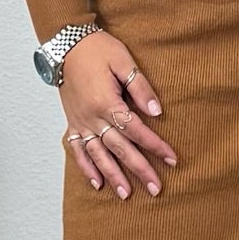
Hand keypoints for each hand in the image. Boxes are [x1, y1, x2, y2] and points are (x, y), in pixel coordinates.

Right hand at [58, 31, 176, 198]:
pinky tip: (97, 183)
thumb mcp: (123, 61)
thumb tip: (157, 112)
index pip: (136, 130)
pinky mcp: (72, 123)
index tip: (172, 160)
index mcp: (106, 102)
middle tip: (156, 188)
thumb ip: (140, 87)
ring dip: (113, 176)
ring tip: (127, 194)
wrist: (66, 45)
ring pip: (98, 154)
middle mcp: (92, 117)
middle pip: (119, 148)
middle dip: (139, 169)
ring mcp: (80, 123)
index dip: (155, 146)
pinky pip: (77, 150)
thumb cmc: (98, 50)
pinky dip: (86, 168)